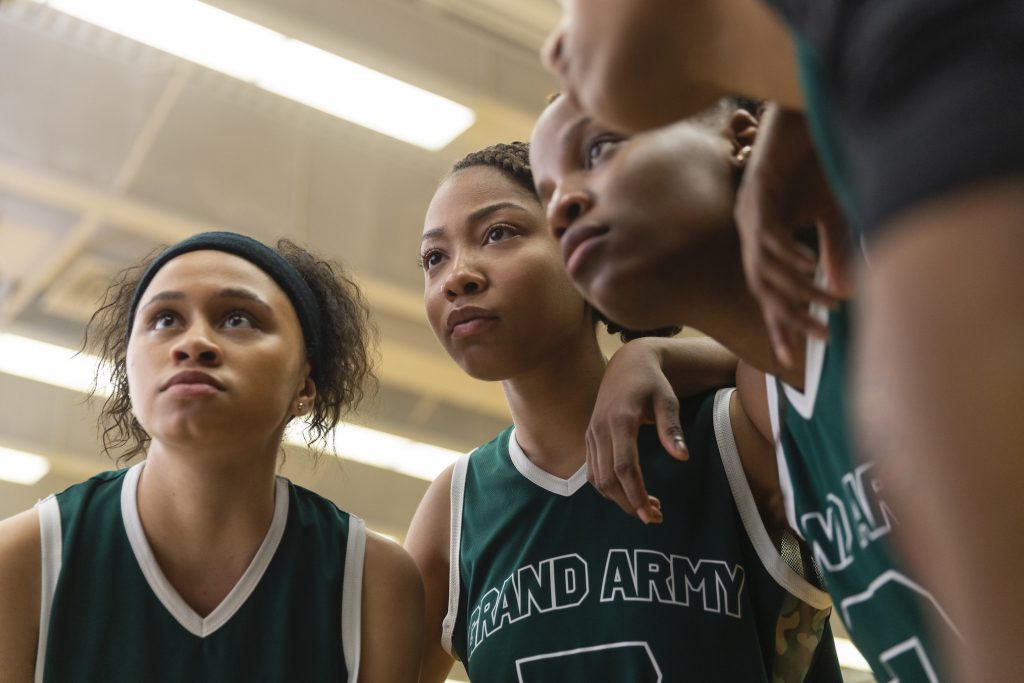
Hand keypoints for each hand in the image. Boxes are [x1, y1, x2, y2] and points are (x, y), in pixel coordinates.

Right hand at [587, 339, 689, 523]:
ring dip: (619, 499)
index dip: (636, 494)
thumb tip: (682, 457)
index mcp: (620, 420)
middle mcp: (600, 429)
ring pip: (597, 479)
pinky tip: (630, 493)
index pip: (624, 467)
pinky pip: (593, 471)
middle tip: (654, 517)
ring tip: (647, 508)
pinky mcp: (590, 438)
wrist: (626, 364)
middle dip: (629, 503)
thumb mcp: (667, 399)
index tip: (651, 514)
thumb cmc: (652, 383)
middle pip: (608, 479)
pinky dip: (609, 488)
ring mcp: (591, 434)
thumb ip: (671, 428)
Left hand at [735, 105, 854, 367]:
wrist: (802, 110)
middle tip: (818, 339)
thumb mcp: (827, 211)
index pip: (768, 290)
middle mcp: (750, 229)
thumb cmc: (813, 159)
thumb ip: (829, 249)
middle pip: (763, 288)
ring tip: (827, 306)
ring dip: (798, 289)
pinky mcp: (755, 187)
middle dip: (788, 317)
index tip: (788, 358)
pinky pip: (767, 231)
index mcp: (763, 238)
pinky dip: (786, 252)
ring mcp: (749, 210)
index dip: (778, 323)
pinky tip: (807, 268)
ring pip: (766, 266)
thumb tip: (842, 291)